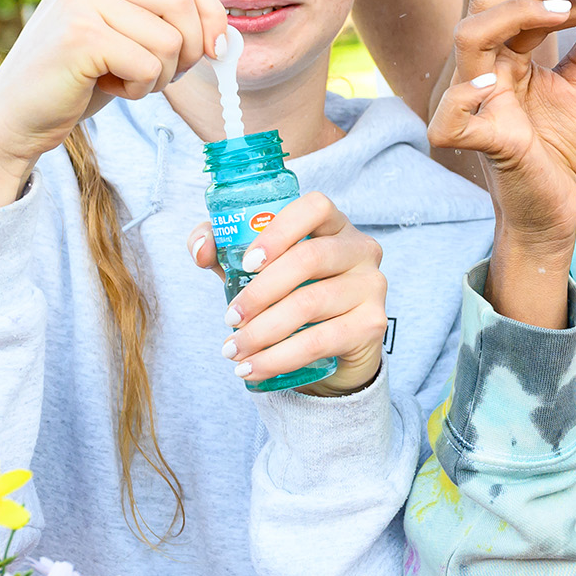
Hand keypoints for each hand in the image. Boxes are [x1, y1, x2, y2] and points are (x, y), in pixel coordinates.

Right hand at [0, 0, 228, 214]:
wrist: (16, 118)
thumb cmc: (78, 79)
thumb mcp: (126, 35)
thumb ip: (165, 19)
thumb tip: (226, 34)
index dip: (210, 15)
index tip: (214, 50)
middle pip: (183, 2)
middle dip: (190, 48)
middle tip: (161, 73)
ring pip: (170, 39)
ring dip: (160, 75)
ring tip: (121, 79)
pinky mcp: (80, 36)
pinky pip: (148, 66)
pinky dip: (139, 89)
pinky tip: (104, 88)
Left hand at [187, 192, 389, 393]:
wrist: (335, 346)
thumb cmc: (293, 295)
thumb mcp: (258, 269)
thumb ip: (224, 249)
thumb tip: (202, 248)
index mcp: (334, 225)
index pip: (315, 207)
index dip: (279, 231)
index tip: (247, 262)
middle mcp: (361, 249)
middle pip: (309, 258)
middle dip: (259, 292)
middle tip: (229, 318)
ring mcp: (371, 285)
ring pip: (310, 303)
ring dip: (262, 332)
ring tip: (234, 350)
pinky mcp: (372, 323)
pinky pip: (320, 341)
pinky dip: (279, 358)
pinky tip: (254, 368)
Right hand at [428, 0, 575, 326]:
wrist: (556, 208)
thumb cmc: (558, 148)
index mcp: (505, 56)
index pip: (518, 1)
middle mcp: (483, 71)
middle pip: (486, 4)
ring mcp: (476, 105)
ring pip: (467, 38)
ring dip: (515, 15)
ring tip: (563, 13)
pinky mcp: (478, 143)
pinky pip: (448, 118)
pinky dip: (466, 97)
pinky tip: (495, 85)